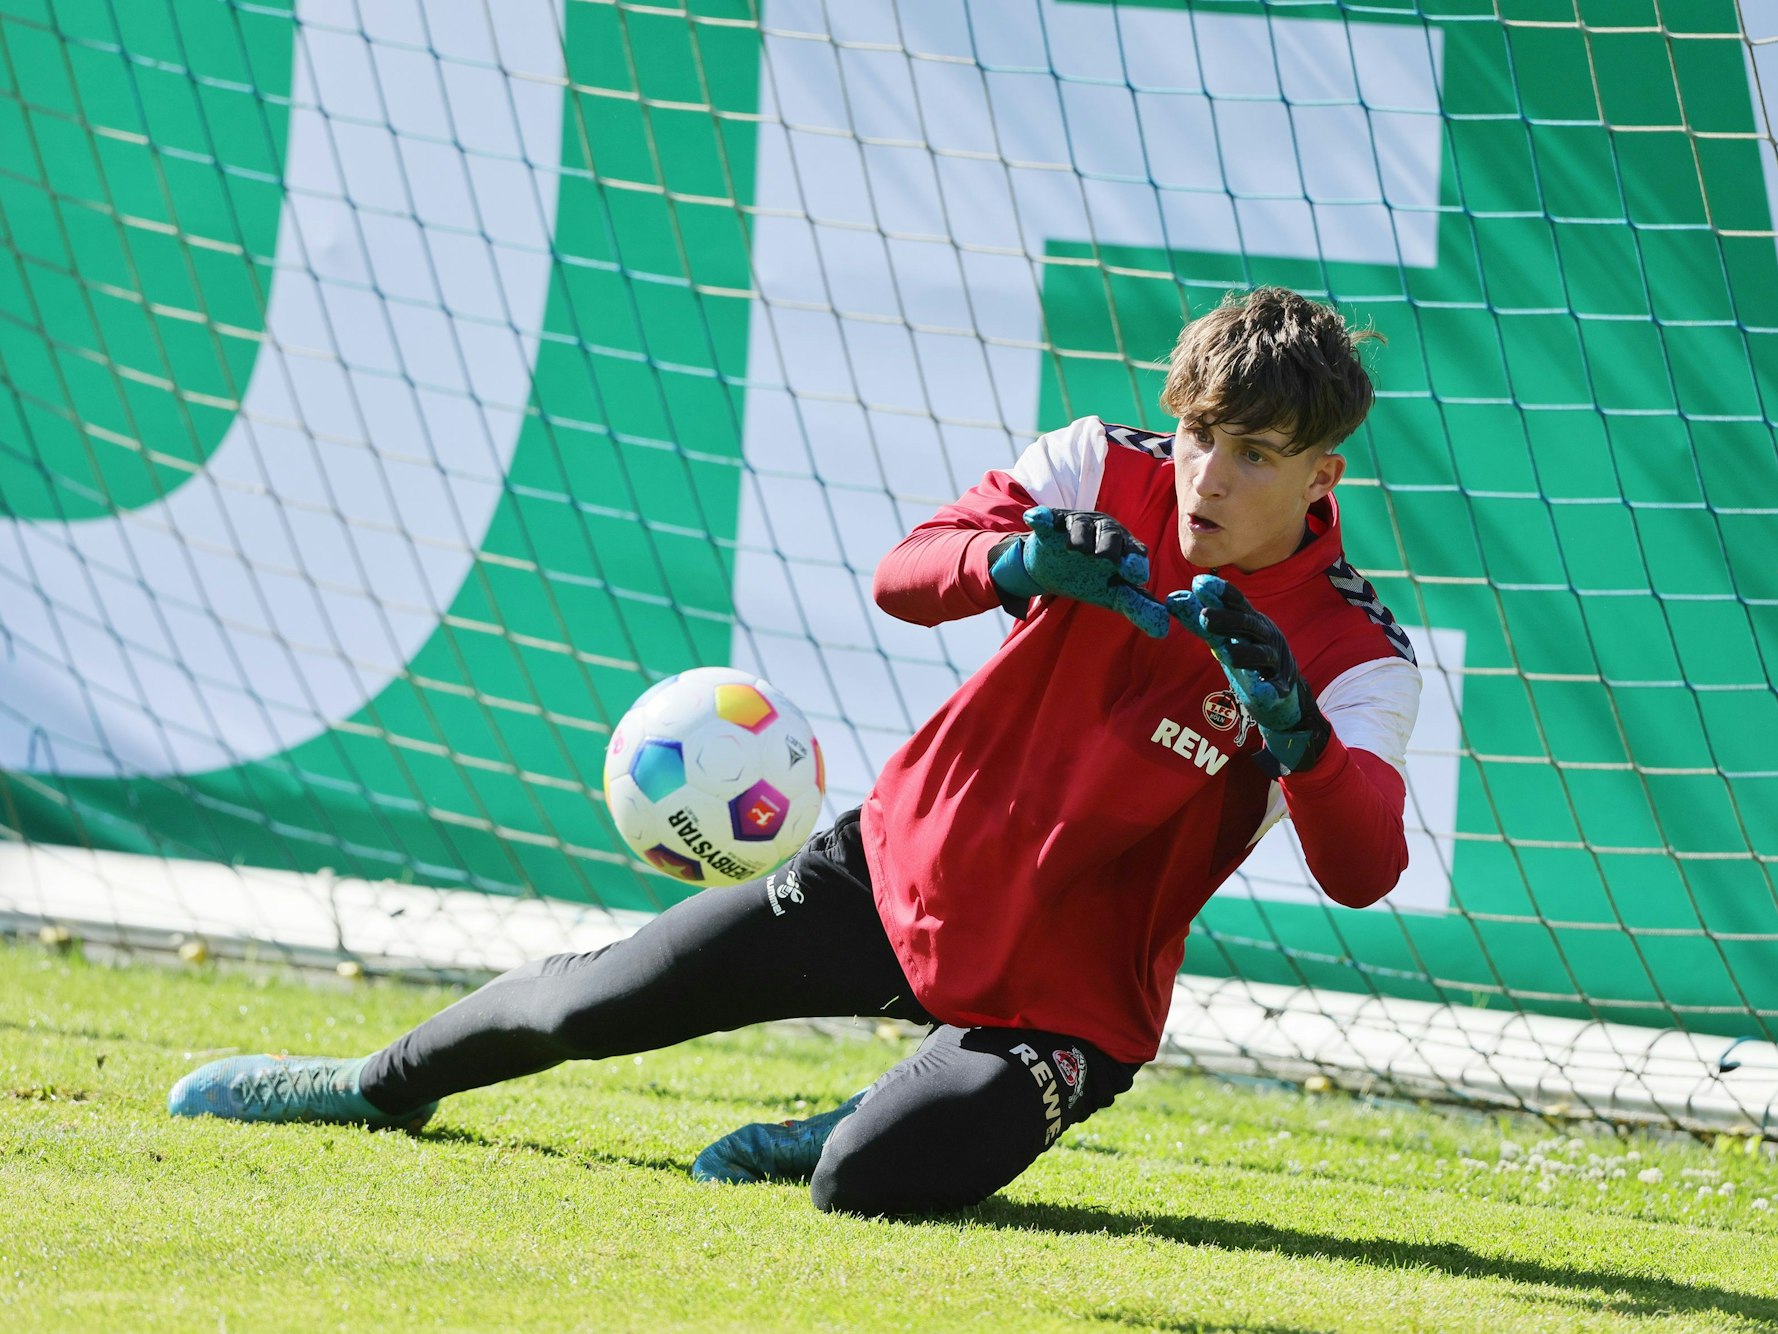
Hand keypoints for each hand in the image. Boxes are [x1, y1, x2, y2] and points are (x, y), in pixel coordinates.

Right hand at [989, 507, 1168, 638]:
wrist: (1053, 568)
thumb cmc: (1092, 579)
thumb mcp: (1114, 595)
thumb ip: (1138, 608)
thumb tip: (1163, 630)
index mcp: (1125, 547)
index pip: (1135, 551)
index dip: (1135, 562)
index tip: (1135, 576)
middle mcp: (1104, 530)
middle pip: (1110, 533)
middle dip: (1109, 545)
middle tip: (1104, 559)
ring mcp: (1077, 525)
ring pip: (1080, 525)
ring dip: (1079, 537)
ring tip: (1075, 550)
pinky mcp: (1051, 525)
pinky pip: (1047, 519)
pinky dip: (1041, 518)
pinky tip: (1035, 519)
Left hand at [1166, 574, 1330, 774]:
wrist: (1281, 691)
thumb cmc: (1248, 655)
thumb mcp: (1226, 637)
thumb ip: (1202, 621)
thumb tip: (1173, 599)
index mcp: (1251, 622)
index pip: (1238, 604)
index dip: (1222, 593)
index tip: (1199, 583)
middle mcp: (1265, 637)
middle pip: (1248, 624)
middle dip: (1227, 619)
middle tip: (1203, 616)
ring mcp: (1274, 661)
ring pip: (1262, 654)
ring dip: (1244, 653)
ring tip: (1224, 654)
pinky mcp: (1280, 687)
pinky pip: (1276, 688)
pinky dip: (1271, 690)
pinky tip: (1265, 693)